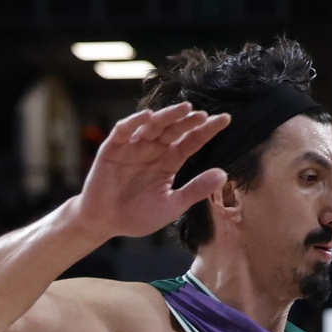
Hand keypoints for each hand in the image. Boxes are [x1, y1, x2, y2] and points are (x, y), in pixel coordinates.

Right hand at [72, 104, 230, 241]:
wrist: (105, 222)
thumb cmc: (138, 215)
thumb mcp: (172, 205)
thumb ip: (196, 190)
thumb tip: (224, 174)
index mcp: (169, 162)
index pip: (191, 142)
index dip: (207, 131)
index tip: (225, 120)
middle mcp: (153, 150)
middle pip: (174, 130)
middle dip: (189, 121)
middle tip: (205, 114)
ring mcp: (133, 147)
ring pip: (152, 126)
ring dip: (167, 116)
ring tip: (184, 109)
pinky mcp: (113, 147)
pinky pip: (124, 130)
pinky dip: (134, 122)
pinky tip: (148, 116)